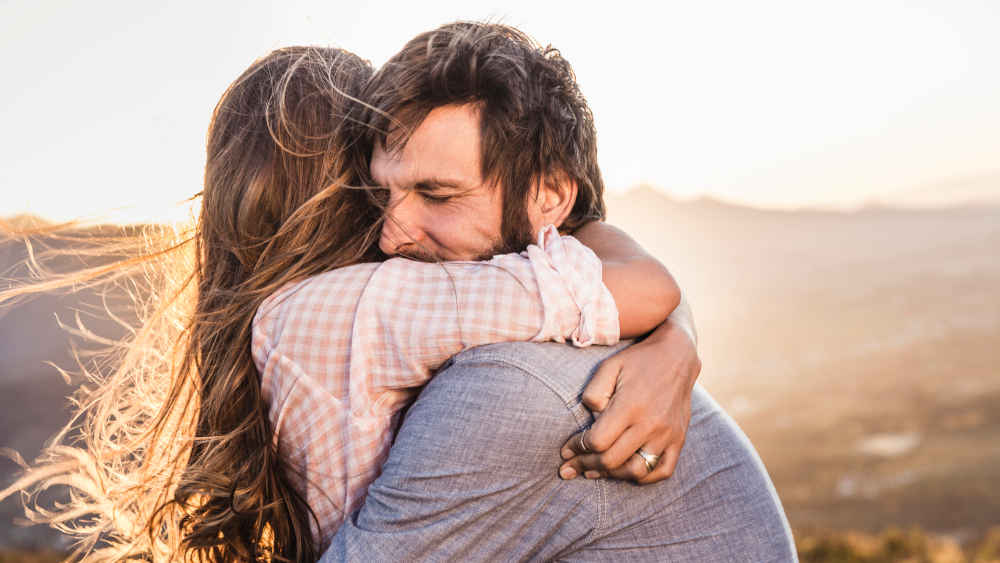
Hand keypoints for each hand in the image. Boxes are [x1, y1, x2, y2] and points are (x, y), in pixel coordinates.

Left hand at [558, 318, 699, 483]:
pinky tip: (625, 471)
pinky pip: (662, 471)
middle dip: (586, 465)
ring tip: (593, 471)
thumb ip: (593, 394)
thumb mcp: (609, 367)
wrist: (678, 355)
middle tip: (571, 467)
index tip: (566, 450)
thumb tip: (588, 421)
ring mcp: (668, 435)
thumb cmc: (637, 361)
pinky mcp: (679, 439)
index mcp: (630, 406)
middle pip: (612, 460)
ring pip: (636, 471)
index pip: (597, 441)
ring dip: (611, 475)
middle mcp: (651, 424)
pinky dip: (643, 477)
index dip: (577, 448)